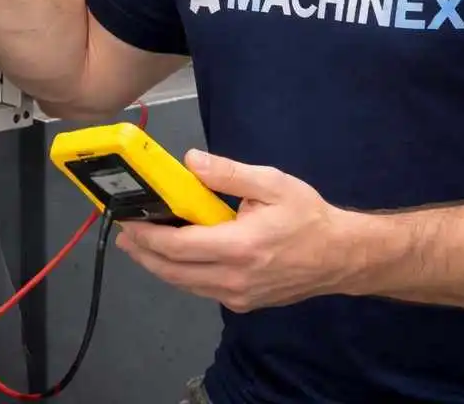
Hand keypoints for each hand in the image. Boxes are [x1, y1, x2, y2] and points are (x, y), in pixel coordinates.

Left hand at [115, 150, 349, 312]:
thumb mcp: (271, 183)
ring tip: (139, 245)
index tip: (126, 222)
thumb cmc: (307, 215)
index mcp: (239, 247)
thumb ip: (228, 173)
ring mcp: (237, 296)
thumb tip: (190, 160)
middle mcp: (233, 279)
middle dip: (143, 253)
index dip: (147, 235)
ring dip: (158, 266)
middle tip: (123, 234)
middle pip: (173, 272)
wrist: (340, 256)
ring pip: (185, 285)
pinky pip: (202, 289)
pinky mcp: (243, 303)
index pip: (179, 246)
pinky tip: (176, 256)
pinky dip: (181, 274)